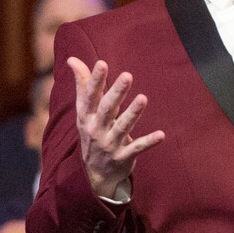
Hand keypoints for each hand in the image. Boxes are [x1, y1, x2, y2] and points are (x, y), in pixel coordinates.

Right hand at [68, 57, 164, 198]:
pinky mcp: (123, 157)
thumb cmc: (91, 133)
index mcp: (86, 116)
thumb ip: (82, 85)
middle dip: (116, 93)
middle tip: (127, 76)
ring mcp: (109, 144)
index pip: (90, 96)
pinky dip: (148, 142)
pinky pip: (137, 148)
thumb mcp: (84, 112)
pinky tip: (161, 135)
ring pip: (122, 127)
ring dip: (133, 113)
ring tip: (143, 98)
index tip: (102, 64)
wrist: (94, 174)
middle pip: (107, 109)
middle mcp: (96, 130)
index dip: (95, 80)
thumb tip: (72, 59)